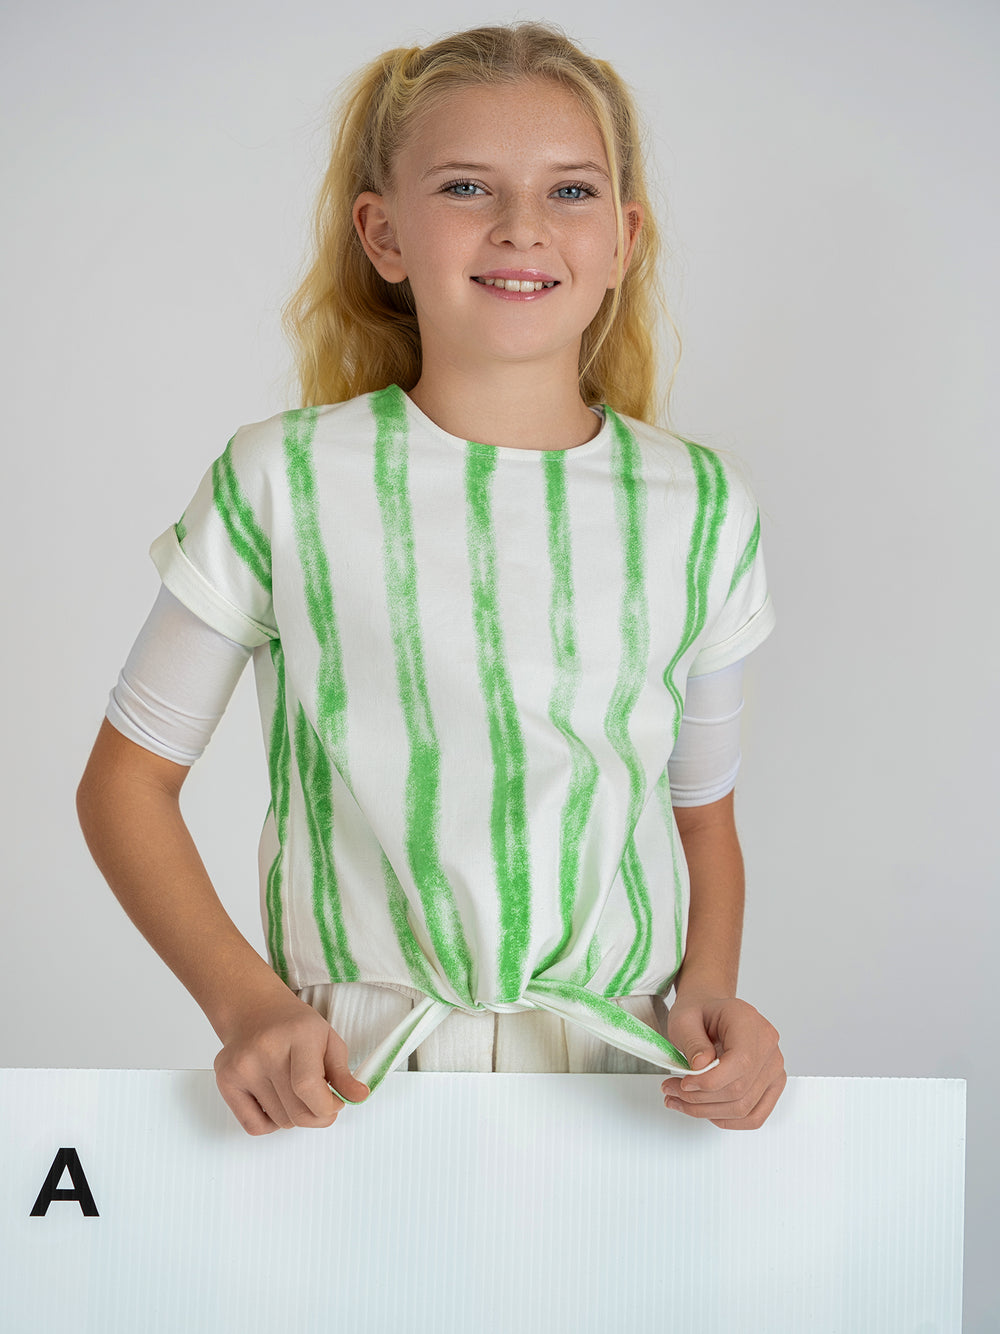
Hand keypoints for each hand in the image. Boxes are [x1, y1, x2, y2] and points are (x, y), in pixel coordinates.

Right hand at [213, 990, 370, 1134]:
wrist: (254, 1011)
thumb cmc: (294, 1027)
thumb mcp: (328, 1039)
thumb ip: (344, 1072)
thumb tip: (359, 1097)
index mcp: (298, 1034)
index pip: (309, 1087)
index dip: (327, 1107)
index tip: (335, 1105)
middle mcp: (266, 1049)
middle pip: (296, 1112)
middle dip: (316, 1116)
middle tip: (321, 1104)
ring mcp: (242, 1066)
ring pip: (280, 1122)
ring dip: (294, 1116)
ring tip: (294, 1092)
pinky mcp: (225, 1080)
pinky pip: (254, 1126)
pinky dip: (271, 1123)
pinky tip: (276, 1100)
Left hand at [661, 994, 784, 1129]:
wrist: (710, 1014)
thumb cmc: (699, 1013)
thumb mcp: (684, 1019)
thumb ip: (692, 1041)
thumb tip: (701, 1067)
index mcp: (749, 1021)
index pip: (740, 1062)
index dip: (710, 1081)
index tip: (683, 1083)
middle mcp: (768, 1045)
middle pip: (740, 1090)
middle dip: (700, 1098)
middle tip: (672, 1091)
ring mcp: (773, 1067)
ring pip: (744, 1108)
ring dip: (708, 1111)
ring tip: (681, 1101)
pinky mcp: (771, 1085)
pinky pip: (754, 1116)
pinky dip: (726, 1120)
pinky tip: (704, 1110)